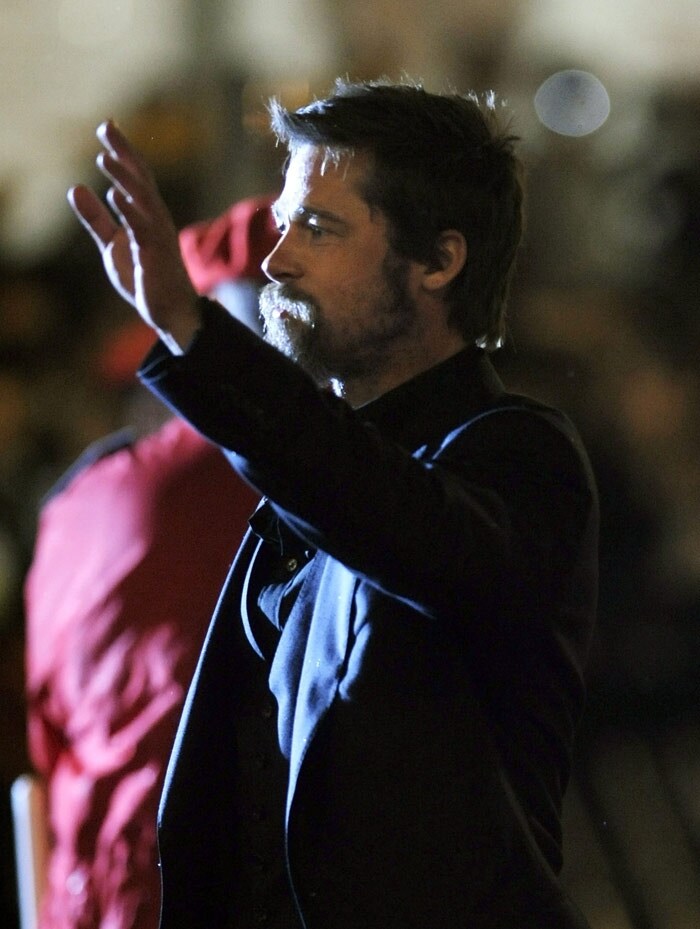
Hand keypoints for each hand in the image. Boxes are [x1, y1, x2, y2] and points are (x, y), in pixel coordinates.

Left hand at [68, 120, 200, 352]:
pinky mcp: (155, 257)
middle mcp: (157, 220)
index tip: (107, 126)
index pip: (136, 177)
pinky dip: (130, 212)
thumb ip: (96, 218)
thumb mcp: (113, 245)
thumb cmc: (146, 278)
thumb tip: (75, 188)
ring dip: (125, 179)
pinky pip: (143, 231)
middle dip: (124, 153)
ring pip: (143, 201)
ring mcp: (158, 238)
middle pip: (141, 180)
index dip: (122, 151)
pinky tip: (115, 196)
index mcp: (147, 215)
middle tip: (106, 127)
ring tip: (105, 158)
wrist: (170, 312)